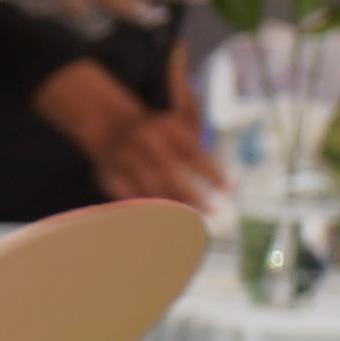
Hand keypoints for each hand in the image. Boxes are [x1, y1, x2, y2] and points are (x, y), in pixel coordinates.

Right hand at [35, 59, 222, 210]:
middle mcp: (144, 140)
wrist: (111, 125)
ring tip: (192, 219)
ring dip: (173, 205)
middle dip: (194, 194)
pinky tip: (164, 219)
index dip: (212, 171)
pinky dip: (147, 208)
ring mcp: (123, 157)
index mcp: (165, 126)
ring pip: (150, 187)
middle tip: (213, 210)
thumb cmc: (160, 131)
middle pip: (171, 173)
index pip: (193, 152)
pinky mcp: (108, 173)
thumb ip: (207, 148)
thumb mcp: (182, 121)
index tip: (229, 189)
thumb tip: (231, 183)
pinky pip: (129, 196)